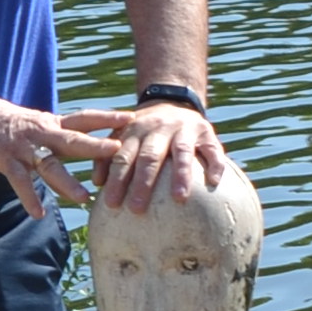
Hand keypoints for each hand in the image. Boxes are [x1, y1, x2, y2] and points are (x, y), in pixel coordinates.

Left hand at [51, 97, 228, 211]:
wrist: (173, 101)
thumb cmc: (145, 131)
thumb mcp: (124, 135)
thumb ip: (107, 156)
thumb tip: (97, 182)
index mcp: (135, 131)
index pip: (123, 156)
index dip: (117, 180)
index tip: (111, 205)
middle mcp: (159, 128)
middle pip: (150, 156)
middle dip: (143, 183)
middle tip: (137, 209)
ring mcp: (184, 129)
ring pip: (182, 152)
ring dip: (180, 175)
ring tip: (179, 198)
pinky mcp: (207, 132)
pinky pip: (213, 149)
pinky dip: (214, 165)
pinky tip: (214, 182)